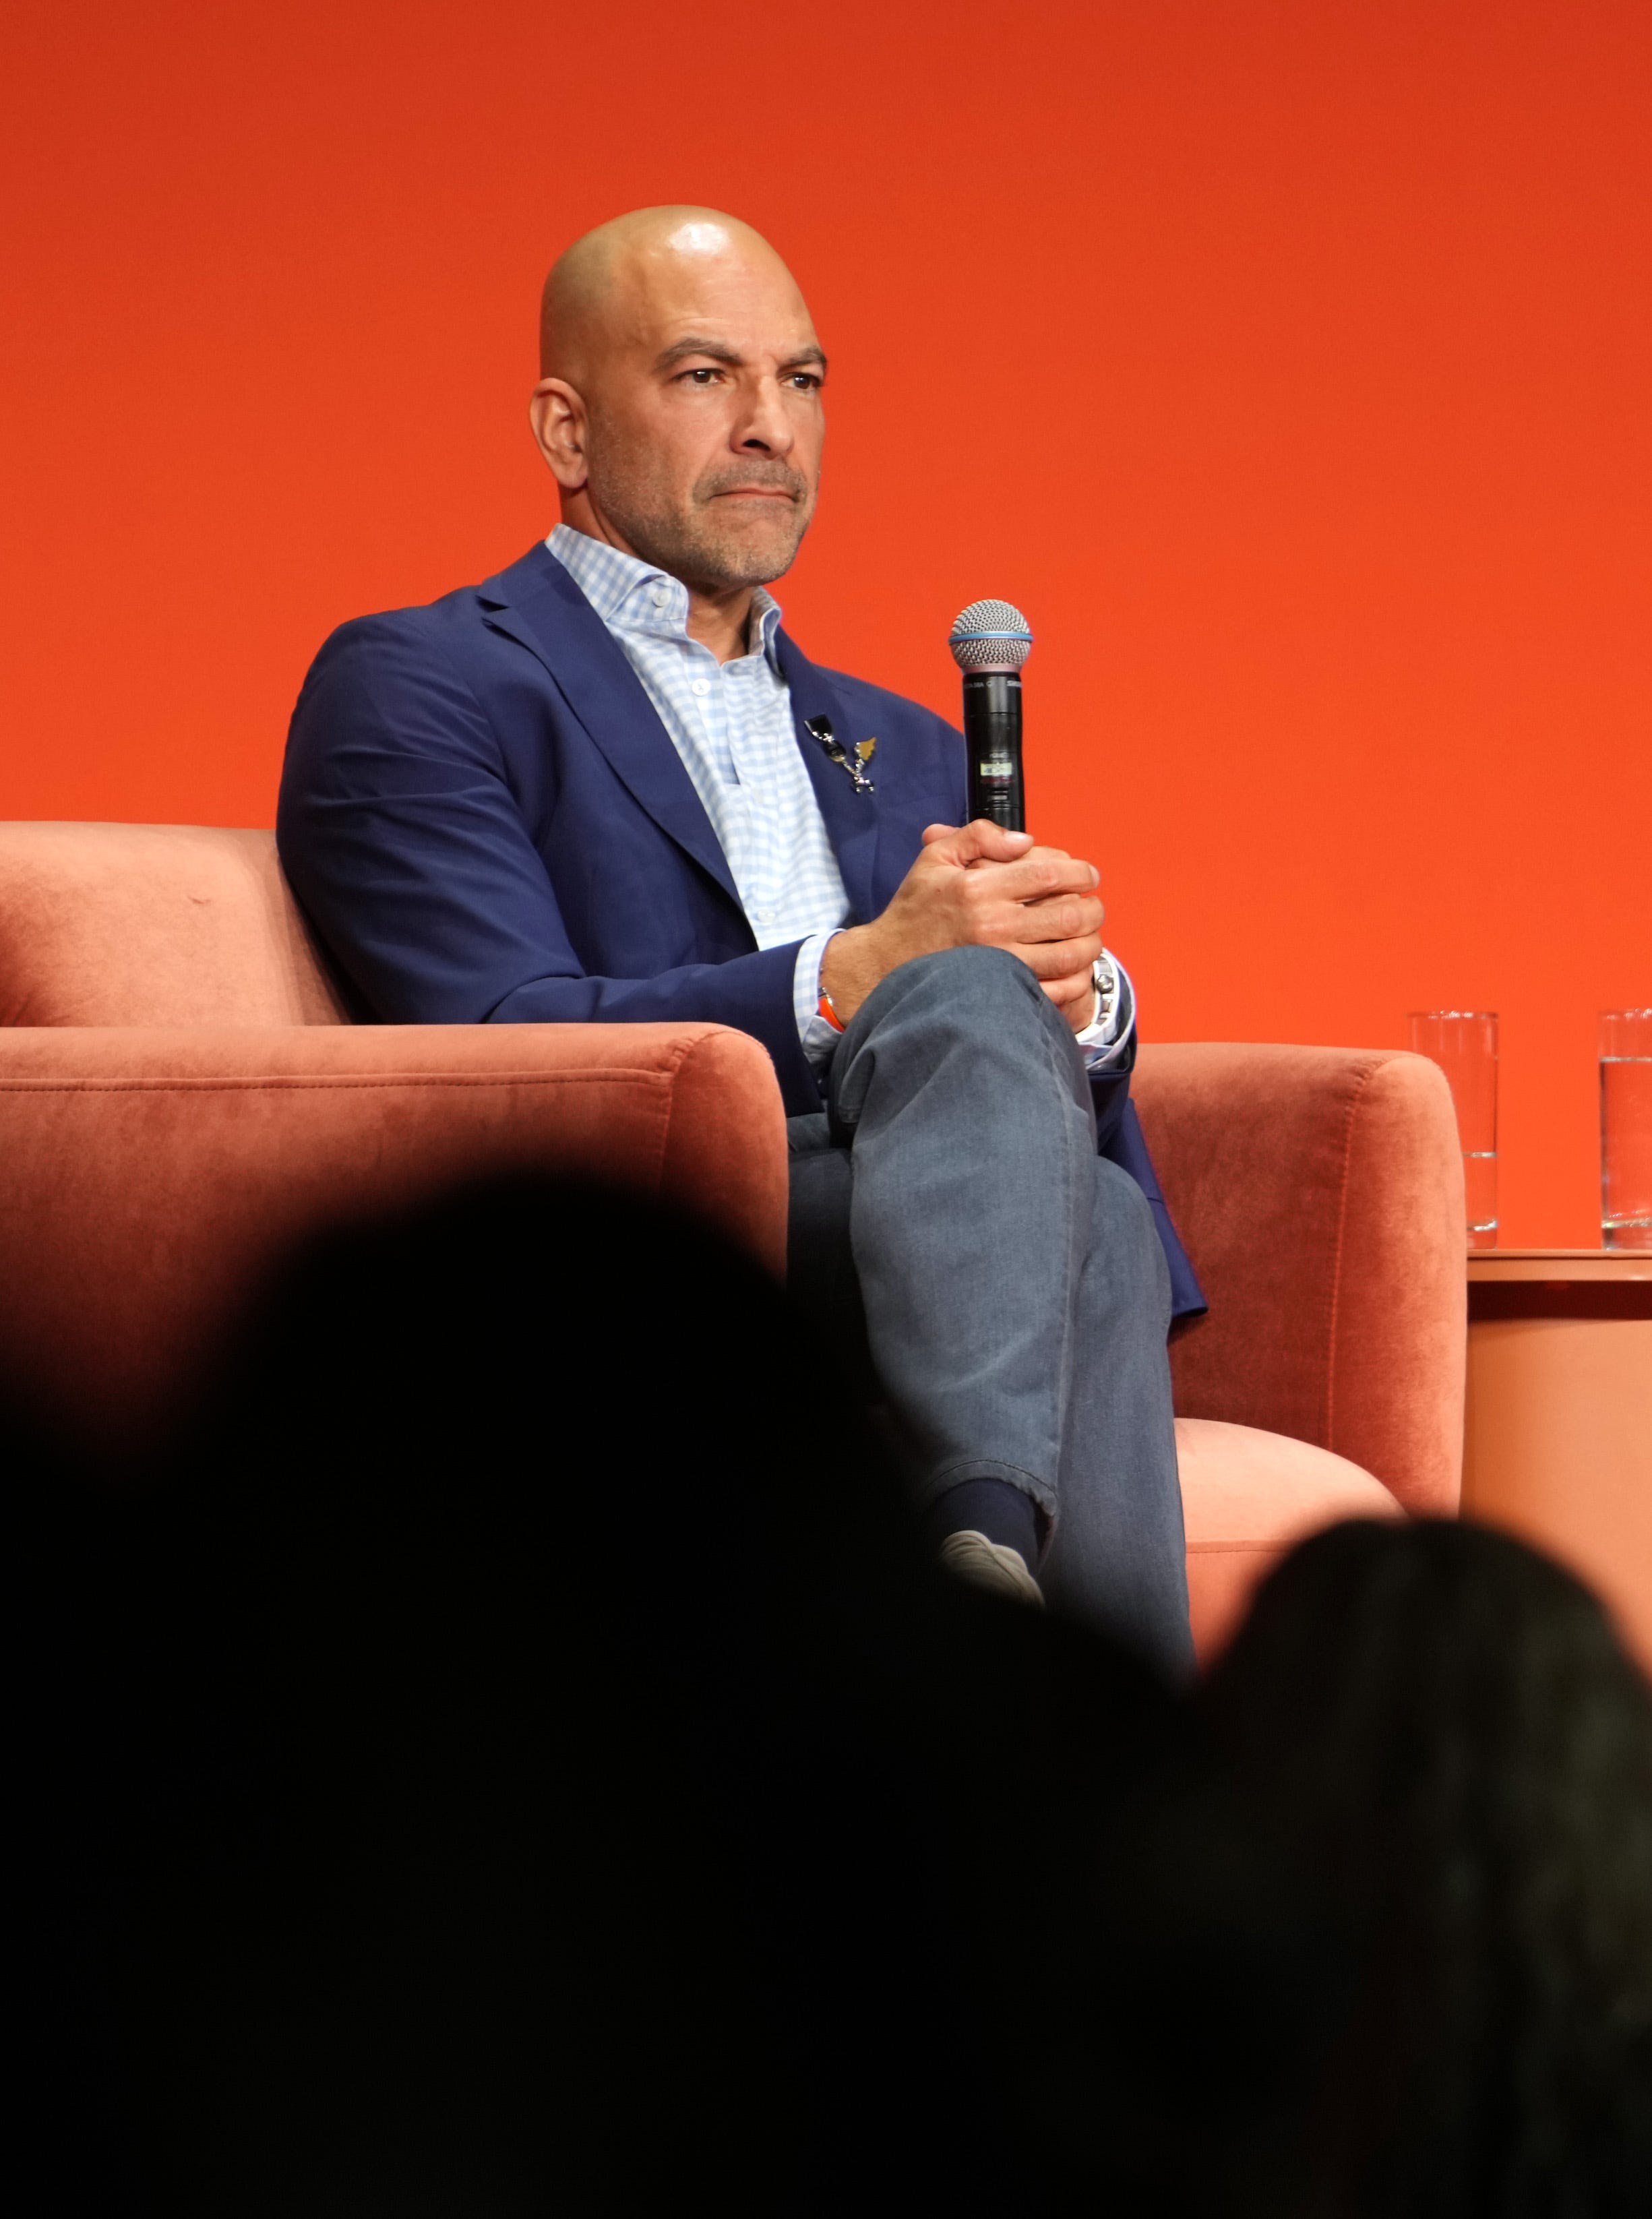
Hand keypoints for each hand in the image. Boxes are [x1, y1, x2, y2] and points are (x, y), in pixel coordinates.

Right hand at [819, 819, 1103, 1024]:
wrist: (885, 964)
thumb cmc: (915, 911)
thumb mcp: (936, 859)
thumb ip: (979, 836)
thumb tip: (1025, 840)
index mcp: (979, 888)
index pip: (1049, 873)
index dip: (1080, 871)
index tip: (1087, 875)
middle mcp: (992, 925)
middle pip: (1069, 915)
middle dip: (1092, 909)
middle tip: (1093, 907)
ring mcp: (999, 963)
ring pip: (1069, 954)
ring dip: (1090, 943)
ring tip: (1088, 937)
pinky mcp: (1000, 993)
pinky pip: (1055, 989)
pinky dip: (1075, 979)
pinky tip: (1074, 969)